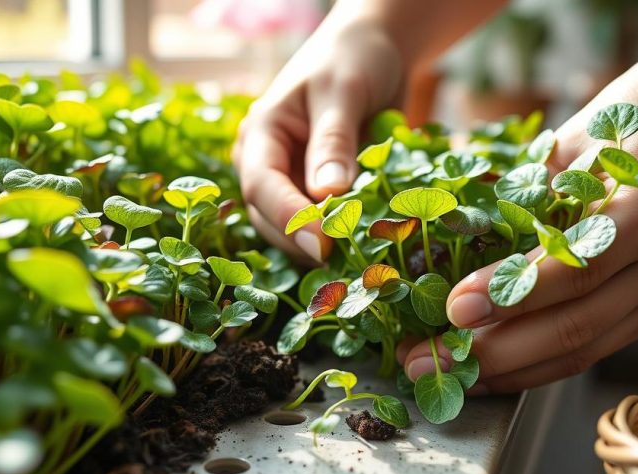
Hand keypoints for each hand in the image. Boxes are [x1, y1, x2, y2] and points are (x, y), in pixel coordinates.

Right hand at [233, 15, 403, 262]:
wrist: (376, 49)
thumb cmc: (353, 59)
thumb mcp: (344, 92)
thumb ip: (335, 141)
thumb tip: (328, 193)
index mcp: (260, 134)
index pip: (261, 186)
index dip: (289, 219)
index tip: (322, 244)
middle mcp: (268, 163)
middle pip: (270, 219)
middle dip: (303, 241)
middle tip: (347, 260)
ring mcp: (292, 182)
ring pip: (294, 231)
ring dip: (323, 246)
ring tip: (360, 258)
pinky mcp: (319, 194)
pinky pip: (325, 226)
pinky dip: (344, 238)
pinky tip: (369, 248)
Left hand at [399, 62, 637, 392]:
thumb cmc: (637, 109)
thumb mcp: (576, 136)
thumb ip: (527, 190)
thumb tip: (453, 238)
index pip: (571, 272)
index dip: (508, 297)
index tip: (452, 309)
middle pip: (573, 329)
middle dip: (493, 355)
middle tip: (428, 361)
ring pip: (583, 352)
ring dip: (511, 373)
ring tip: (450, 376)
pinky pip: (595, 346)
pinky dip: (541, 364)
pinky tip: (496, 370)